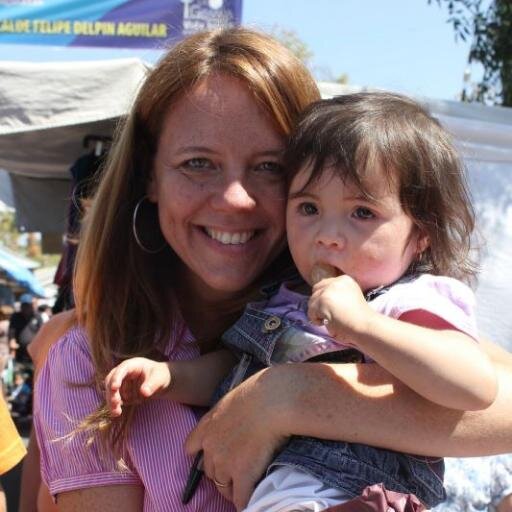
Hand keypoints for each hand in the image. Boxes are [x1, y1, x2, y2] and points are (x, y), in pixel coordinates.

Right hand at [105, 357, 171, 416]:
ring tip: (116, 412)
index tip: (115, 388)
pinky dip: (115, 406)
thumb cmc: (161, 376)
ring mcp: (122, 383)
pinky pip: (115, 399)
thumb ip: (152, 384)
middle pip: (111, 380)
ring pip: (111, 391)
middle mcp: (124, 373)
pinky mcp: (122, 392)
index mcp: (133, 365)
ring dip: (111, 401)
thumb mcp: (159, 378)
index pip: (121, 369)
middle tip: (115, 403)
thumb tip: (144, 392)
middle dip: (111, 391)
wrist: (161, 382)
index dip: (117, 378)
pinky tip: (117, 412)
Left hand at [185, 367, 288, 510]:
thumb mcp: (234, 398)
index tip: (206, 455)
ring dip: (232, 489)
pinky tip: (251, 502)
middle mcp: (211, 446)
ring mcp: (225, 463)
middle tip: (235, 472)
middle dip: (220, 472)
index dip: (200, 453)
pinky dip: (245, 502)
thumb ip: (228, 413)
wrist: (271, 401)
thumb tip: (239, 418)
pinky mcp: (242, 475)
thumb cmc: (259, 391)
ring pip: (223, 486)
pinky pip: (240, 499)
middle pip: (209, 470)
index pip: (191, 446)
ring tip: (245, 488)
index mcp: (207, 425)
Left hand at [308, 274, 373, 341]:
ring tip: (328, 320)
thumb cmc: (359, 317)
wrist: (365, 325)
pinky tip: (325, 322)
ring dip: (317, 312)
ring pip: (312, 301)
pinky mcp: (323, 301)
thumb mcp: (350, 297)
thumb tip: (319, 298)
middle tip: (326, 315)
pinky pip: (311, 311)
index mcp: (345, 279)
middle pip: (316, 291)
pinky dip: (315, 319)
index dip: (323, 297)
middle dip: (318, 303)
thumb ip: (337, 294)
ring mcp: (329, 290)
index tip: (329, 308)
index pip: (324, 284)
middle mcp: (336, 282)